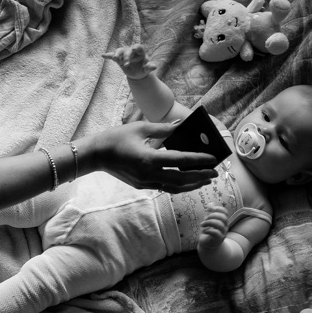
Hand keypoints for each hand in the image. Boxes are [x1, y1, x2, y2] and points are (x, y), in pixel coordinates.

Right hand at [89, 121, 217, 191]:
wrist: (96, 155)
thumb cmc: (117, 138)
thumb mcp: (141, 128)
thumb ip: (163, 129)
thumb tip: (181, 125)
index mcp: (150, 159)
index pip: (181, 161)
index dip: (199, 160)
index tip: (213, 160)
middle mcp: (149, 174)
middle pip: (181, 179)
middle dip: (200, 177)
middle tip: (215, 173)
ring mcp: (145, 182)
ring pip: (174, 187)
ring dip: (191, 185)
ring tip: (205, 180)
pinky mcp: (142, 185)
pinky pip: (164, 187)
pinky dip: (178, 185)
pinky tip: (186, 182)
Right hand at [102, 44, 155, 79]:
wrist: (137, 74)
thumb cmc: (143, 69)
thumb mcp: (146, 69)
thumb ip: (149, 67)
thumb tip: (154, 67)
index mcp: (140, 51)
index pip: (138, 47)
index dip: (136, 47)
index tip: (134, 48)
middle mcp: (131, 51)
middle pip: (127, 50)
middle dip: (126, 56)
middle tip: (126, 64)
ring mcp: (124, 54)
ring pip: (119, 51)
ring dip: (117, 54)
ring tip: (115, 58)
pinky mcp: (118, 59)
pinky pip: (113, 56)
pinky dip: (108, 55)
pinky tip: (103, 55)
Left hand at [197, 205, 228, 249]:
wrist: (207, 245)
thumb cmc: (208, 232)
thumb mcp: (208, 221)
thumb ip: (210, 213)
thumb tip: (211, 203)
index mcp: (222, 221)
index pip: (224, 212)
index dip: (217, 209)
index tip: (209, 210)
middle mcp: (225, 226)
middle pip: (223, 217)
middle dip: (213, 216)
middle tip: (205, 219)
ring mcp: (222, 233)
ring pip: (219, 224)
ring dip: (209, 222)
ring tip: (202, 225)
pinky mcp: (218, 239)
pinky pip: (216, 233)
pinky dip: (208, 230)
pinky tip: (204, 231)